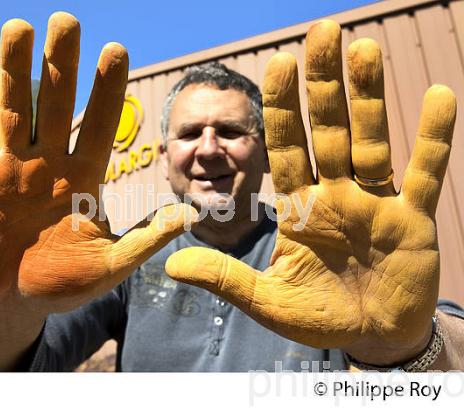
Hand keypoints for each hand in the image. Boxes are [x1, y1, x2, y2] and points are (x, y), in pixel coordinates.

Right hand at [0, 13, 194, 317]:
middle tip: (67, 20)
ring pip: (14, 110)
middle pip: (57, 105)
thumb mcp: (109, 265)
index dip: (107, 90)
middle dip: (61, 65)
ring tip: (17, 27)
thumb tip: (190, 217)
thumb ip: (145, 241)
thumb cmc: (63, 282)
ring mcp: (11, 168)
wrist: (14, 300)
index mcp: (84, 177)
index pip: (101, 125)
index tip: (116, 50)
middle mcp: (50, 163)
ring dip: (13, 70)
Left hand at [165, 20, 456, 364]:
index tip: (278, 62)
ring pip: (372, 141)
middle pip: (327, 132)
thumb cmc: (318, 318)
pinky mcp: (413, 219)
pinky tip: (438, 96)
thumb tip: (171, 267)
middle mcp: (335, 196)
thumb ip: (224, 279)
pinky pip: (426, 172)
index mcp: (299, 210)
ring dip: (369, 98)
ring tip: (364, 49)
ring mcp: (375, 204)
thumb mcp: (266, 302)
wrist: (370, 339)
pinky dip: (433, 138)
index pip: (286, 149)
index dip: (282, 108)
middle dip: (323, 86)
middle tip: (322, 32)